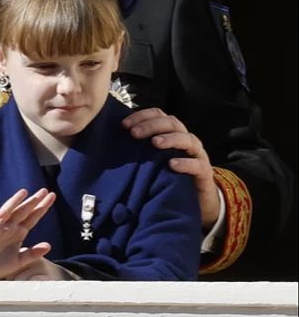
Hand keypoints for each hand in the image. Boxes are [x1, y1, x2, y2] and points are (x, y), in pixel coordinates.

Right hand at [0, 188, 55, 279]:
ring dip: (15, 203)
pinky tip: (3, 212)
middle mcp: (9, 227)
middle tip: (45, 190)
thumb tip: (49, 245)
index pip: (32, 217)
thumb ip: (33, 254)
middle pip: (23, 211)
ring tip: (24, 192)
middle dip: (33, 201)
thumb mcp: (19, 261)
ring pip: (7, 213)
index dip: (42, 207)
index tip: (52, 196)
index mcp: (18, 233)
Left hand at [122, 107, 219, 230]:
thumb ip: (140, 149)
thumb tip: (112, 141)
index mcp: (172, 133)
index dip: (142, 116)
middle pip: (172, 123)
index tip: (124, 125)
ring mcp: (197, 155)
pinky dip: (185, 163)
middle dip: (152, 126)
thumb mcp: (153, 159)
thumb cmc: (170, 176)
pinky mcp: (204, 172)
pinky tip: (172, 164)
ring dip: (170, 139)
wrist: (196, 201)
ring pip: (188, 139)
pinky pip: (197, 165)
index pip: (159, 115)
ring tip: (154, 143)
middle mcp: (186, 140)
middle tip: (135, 134)